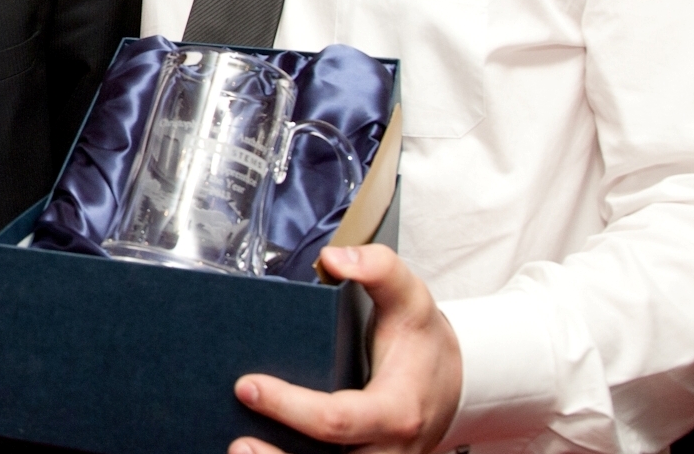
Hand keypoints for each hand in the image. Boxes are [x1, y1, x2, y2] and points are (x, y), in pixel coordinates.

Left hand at [230, 244, 460, 453]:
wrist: (455, 382)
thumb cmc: (423, 343)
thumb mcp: (411, 298)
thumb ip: (379, 269)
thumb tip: (335, 259)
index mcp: (396, 411)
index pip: (338, 420)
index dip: (291, 407)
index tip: (248, 385)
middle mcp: (387, 450)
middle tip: (237, 441)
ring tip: (240, 450)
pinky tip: (260, 451)